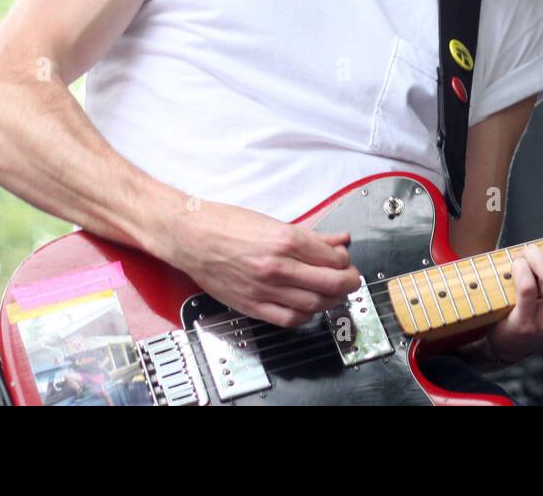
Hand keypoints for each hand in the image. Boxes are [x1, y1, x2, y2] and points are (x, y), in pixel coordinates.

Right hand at [166, 200, 362, 328]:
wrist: (192, 236)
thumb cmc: (227, 224)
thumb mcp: (274, 222)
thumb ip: (312, 235)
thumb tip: (339, 240)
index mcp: (285, 240)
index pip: (332, 258)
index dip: (345, 261)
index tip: (345, 260)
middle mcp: (278, 267)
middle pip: (329, 283)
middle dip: (348, 283)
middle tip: (350, 280)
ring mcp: (264, 289)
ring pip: (313, 304)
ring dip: (330, 300)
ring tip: (332, 293)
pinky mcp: (251, 305)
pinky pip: (288, 319)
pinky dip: (305, 316)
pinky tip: (308, 307)